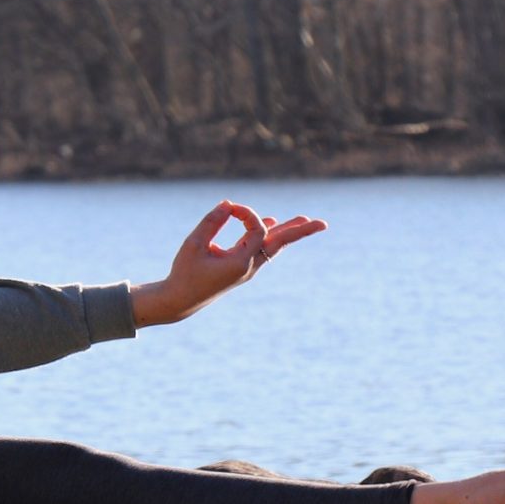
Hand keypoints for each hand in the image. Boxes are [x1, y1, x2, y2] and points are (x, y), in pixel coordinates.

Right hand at [130, 200, 325, 326]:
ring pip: (274, 246)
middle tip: (323, 224)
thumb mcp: (194, 244)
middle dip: (301, 232)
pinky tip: (275, 224)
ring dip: (289, 232)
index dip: (247, 213)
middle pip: (281, 244)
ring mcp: (248, 269)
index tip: (229, 208)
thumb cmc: (185, 272)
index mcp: (240, 262)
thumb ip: (211, 222)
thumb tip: (228, 203)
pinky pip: (262, 249)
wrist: (181, 300)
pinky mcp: (242, 268)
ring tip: (308, 221)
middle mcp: (250, 266)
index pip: (257, 229)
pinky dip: (269, 235)